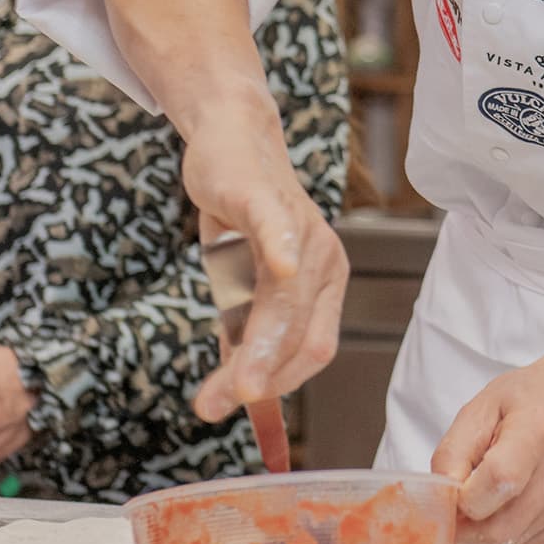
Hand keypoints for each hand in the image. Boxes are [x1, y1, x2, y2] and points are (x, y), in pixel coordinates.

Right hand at [96, 0, 348, 424]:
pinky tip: (277, 271)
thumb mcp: (243, 283)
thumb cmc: (242, 215)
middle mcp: (323, 257)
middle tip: (218, 409)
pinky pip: (277, 228)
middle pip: (295, 332)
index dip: (280, 384)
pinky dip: (279, 251)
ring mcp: (298, 226)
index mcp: (325, 282)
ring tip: (221, 389)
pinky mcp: (266, 197)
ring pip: (280, 301)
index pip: (311, 348)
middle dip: (259, 378)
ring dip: (252, 349)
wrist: (231, 133)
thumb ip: (243, 333)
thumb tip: (234, 397)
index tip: (239, 409)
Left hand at [431, 347, 543, 543]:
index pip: (501, 480)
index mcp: (539, 428)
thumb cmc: (531, 399)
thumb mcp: (481, 407)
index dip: (465, 500)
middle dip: (460, 536)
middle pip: (502, 527)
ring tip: (456, 528)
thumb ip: (453, 453)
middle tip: (438, 527)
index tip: (446, 497)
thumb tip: (439, 501)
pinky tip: (486, 526)